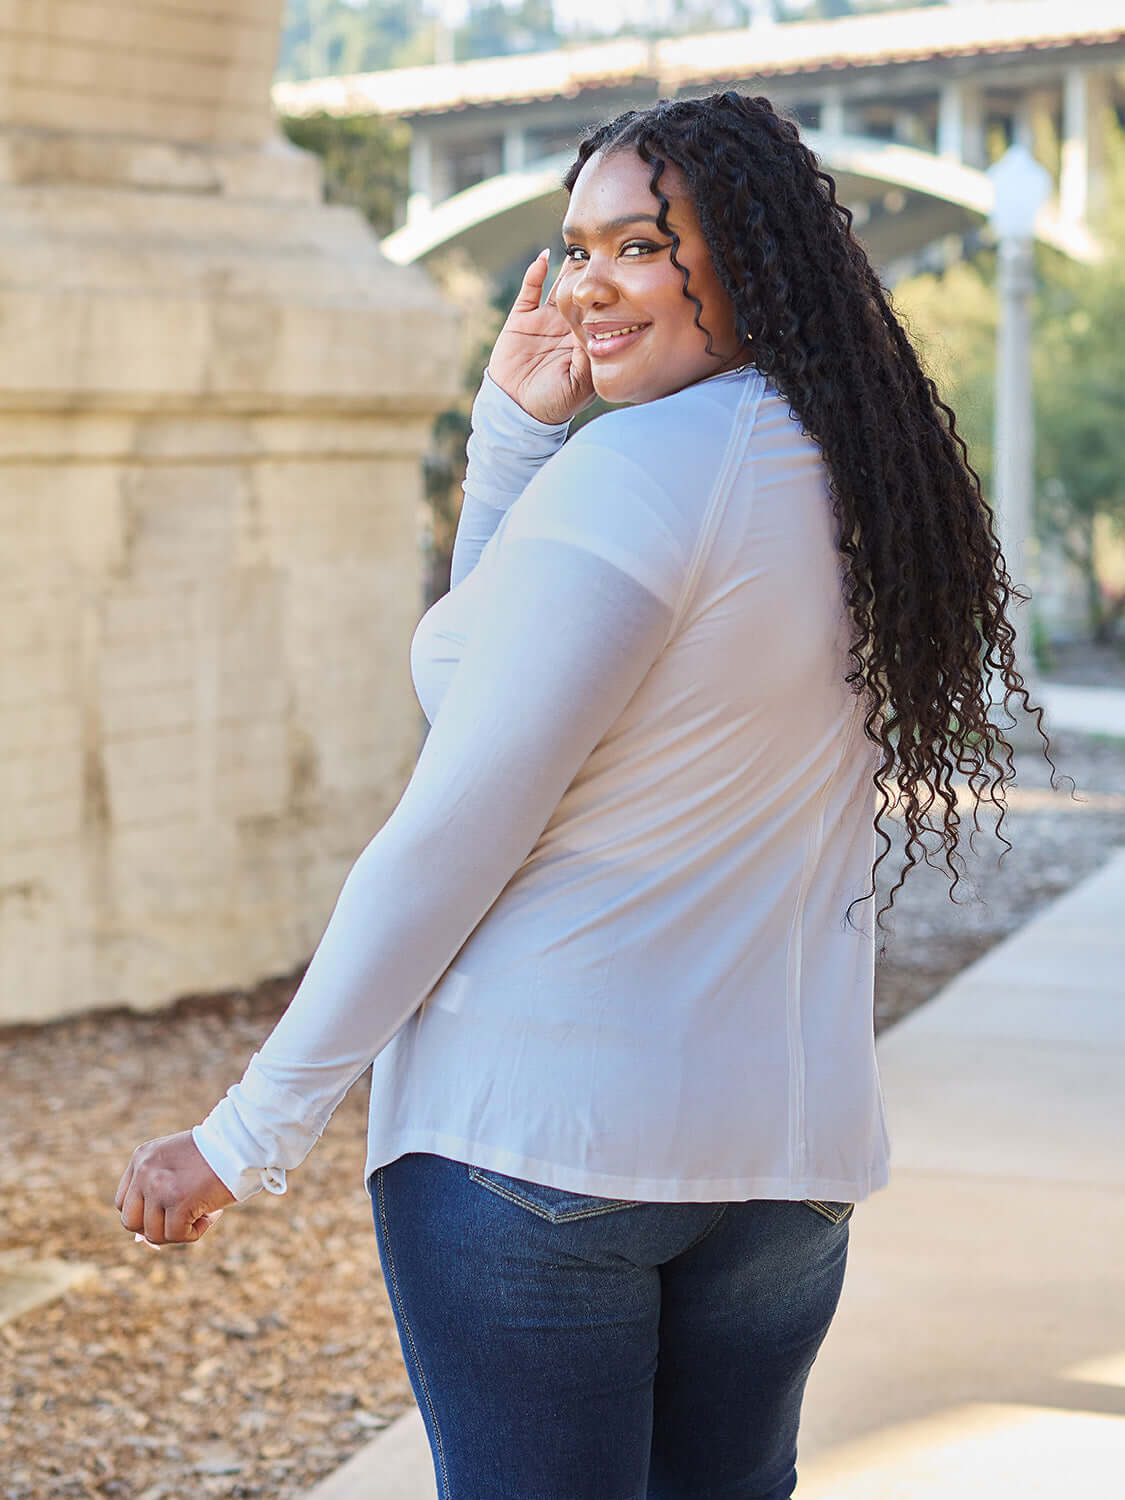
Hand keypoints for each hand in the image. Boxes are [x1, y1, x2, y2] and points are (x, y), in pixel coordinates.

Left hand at [115, 1130, 234, 1245]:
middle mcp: (145, 1171)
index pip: (124, 1202)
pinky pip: (177, 1235)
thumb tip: (143, 1240)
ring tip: (204, 1213)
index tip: (167, 1215)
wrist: (242, 1141)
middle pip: (131, 1221)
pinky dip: (195, 1232)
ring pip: (153, 1234)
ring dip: (179, 1231)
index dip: (144, 1216)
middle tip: (183, 1220)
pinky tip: (212, 1214)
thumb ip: (158, 1192)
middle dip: (155, 1228)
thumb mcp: (177, 1165)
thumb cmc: (217, 1153)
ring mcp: (159, 1187)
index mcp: (142, 1158)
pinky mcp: (178, 1202)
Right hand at [486, 250, 595, 425]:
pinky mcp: (521, 319)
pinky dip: (536, 272)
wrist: (518, 411)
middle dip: (592, 271)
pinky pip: (529, 290)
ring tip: (579, 243)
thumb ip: (590, 358)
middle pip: (583, 291)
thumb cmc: (554, 404)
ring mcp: (544, 321)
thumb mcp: (581, 385)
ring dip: (568, 266)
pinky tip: (545, 256)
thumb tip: (599, 330)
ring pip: (559, 285)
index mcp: (585, 340)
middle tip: (605, 243)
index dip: (610, 292)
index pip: (601, 310)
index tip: (622, 269)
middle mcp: (567, 326)